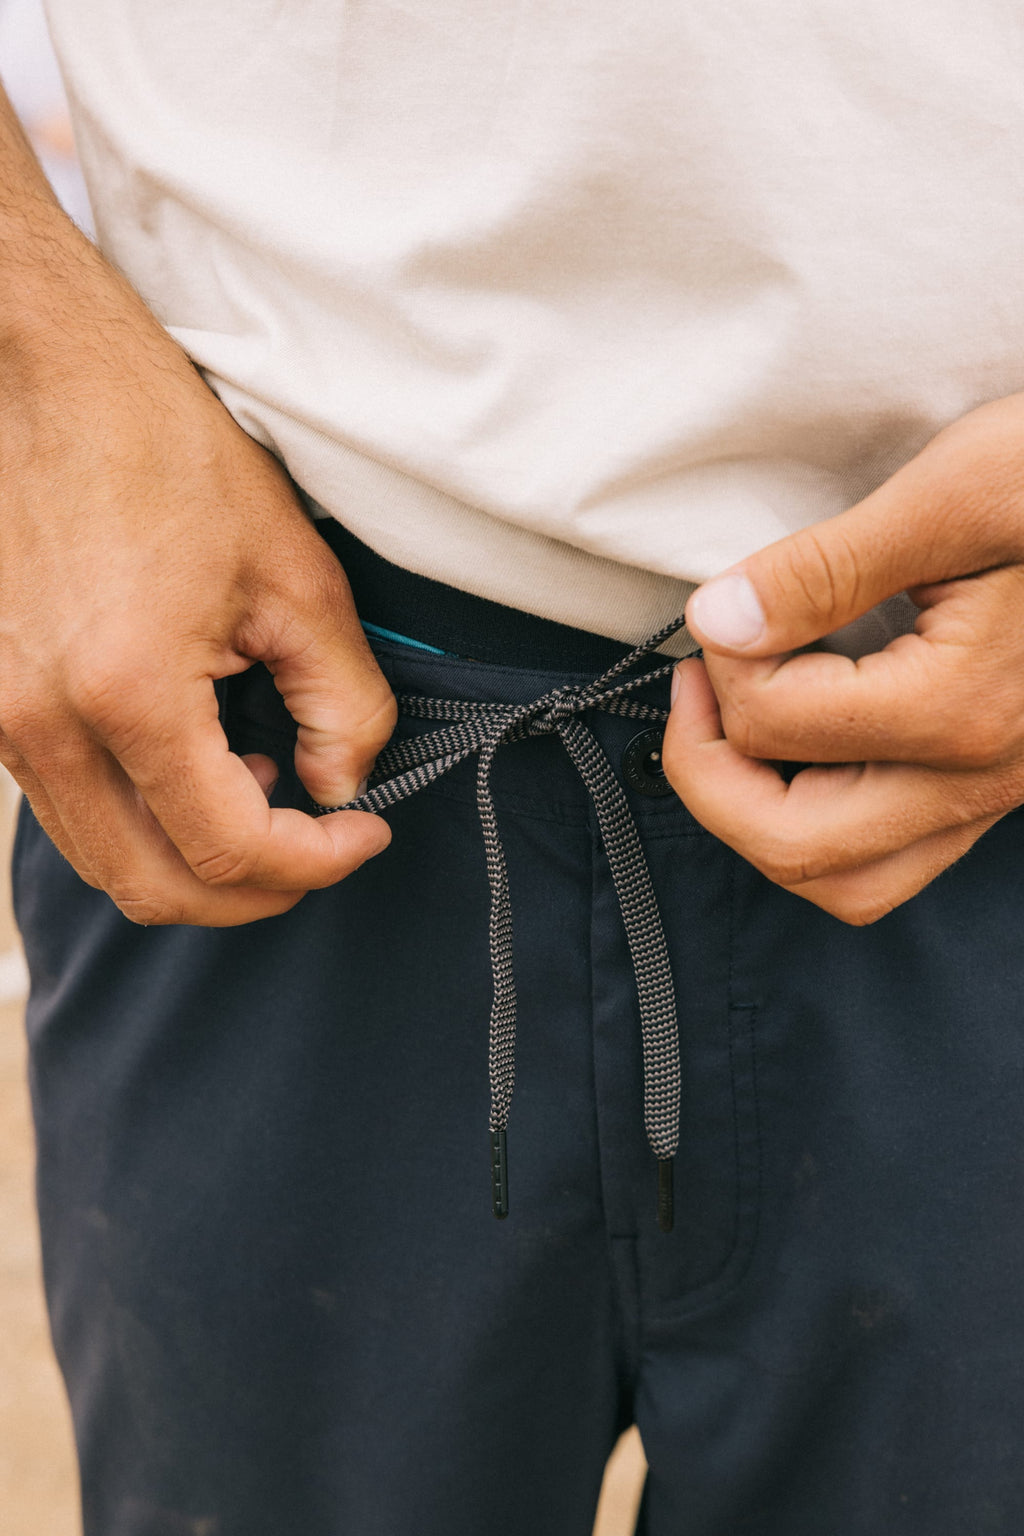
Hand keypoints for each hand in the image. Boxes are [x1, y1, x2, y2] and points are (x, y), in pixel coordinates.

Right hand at [0, 221, 394, 925]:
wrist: (41, 372)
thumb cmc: (164, 450)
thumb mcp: (293, 574)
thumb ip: (342, 702)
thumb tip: (341, 787)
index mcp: (124, 692)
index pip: (226, 849)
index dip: (314, 863)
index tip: (363, 832)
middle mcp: (39, 724)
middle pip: (151, 887)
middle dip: (252, 891)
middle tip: (319, 846)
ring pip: (102, 858)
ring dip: (193, 856)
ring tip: (263, 783)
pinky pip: (68, 805)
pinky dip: (141, 814)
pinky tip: (197, 754)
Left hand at [663, 393, 1023, 923]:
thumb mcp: (962, 487)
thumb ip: (828, 567)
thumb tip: (719, 619)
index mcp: (963, 706)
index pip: (776, 723)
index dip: (718, 656)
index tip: (724, 599)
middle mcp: (980, 776)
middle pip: (794, 848)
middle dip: (708, 774)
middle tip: (695, 686)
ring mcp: (993, 794)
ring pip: (842, 879)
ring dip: (759, 819)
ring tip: (735, 726)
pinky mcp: (995, 787)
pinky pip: (887, 858)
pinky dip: (818, 825)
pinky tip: (804, 749)